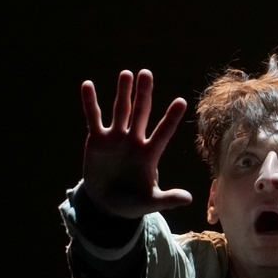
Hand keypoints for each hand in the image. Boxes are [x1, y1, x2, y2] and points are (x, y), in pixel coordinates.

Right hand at [81, 69, 190, 218]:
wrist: (108, 204)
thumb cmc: (133, 202)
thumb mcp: (151, 202)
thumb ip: (168, 199)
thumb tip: (189, 199)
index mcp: (150, 153)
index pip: (163, 132)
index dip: (171, 118)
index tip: (181, 101)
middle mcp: (134, 141)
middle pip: (141, 113)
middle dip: (143, 94)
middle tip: (146, 73)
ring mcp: (116, 138)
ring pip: (121, 111)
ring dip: (123, 93)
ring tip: (126, 74)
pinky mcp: (97, 140)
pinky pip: (94, 118)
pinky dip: (90, 103)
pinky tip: (88, 85)